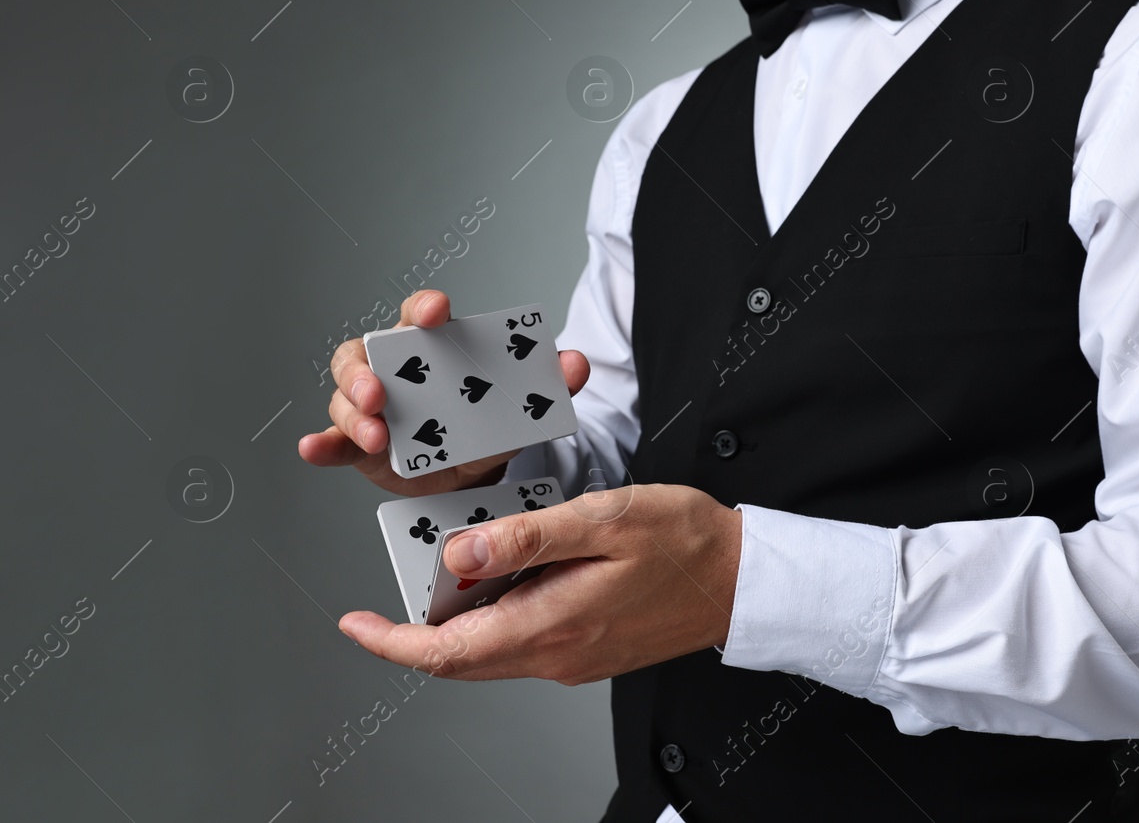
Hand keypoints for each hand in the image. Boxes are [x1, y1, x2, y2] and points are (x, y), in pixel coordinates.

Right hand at [296, 288, 591, 495]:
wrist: (472, 477)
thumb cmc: (487, 428)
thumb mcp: (520, 408)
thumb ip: (549, 384)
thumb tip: (576, 363)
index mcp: (432, 350)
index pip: (420, 316)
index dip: (425, 308)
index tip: (438, 312)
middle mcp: (393, 371)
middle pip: (366, 354)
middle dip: (368, 370)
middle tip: (381, 393)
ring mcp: (371, 407)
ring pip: (344, 397)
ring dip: (352, 413)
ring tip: (373, 433)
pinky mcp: (357, 444)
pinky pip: (332, 440)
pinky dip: (321, 444)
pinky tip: (313, 449)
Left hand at [338, 484, 742, 683]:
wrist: (743, 579)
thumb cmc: (685, 542)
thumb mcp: (605, 519)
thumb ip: (529, 536)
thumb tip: (461, 551)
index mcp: (551, 624)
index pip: (447, 652)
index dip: (391, 641)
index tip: (355, 623)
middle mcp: (556, 654)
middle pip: (461, 659)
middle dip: (416, 630)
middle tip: (394, 585)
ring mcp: (573, 658)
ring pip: (490, 651)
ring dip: (460, 620)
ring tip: (455, 565)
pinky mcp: (588, 650)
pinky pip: (523, 641)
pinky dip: (497, 615)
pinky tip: (506, 574)